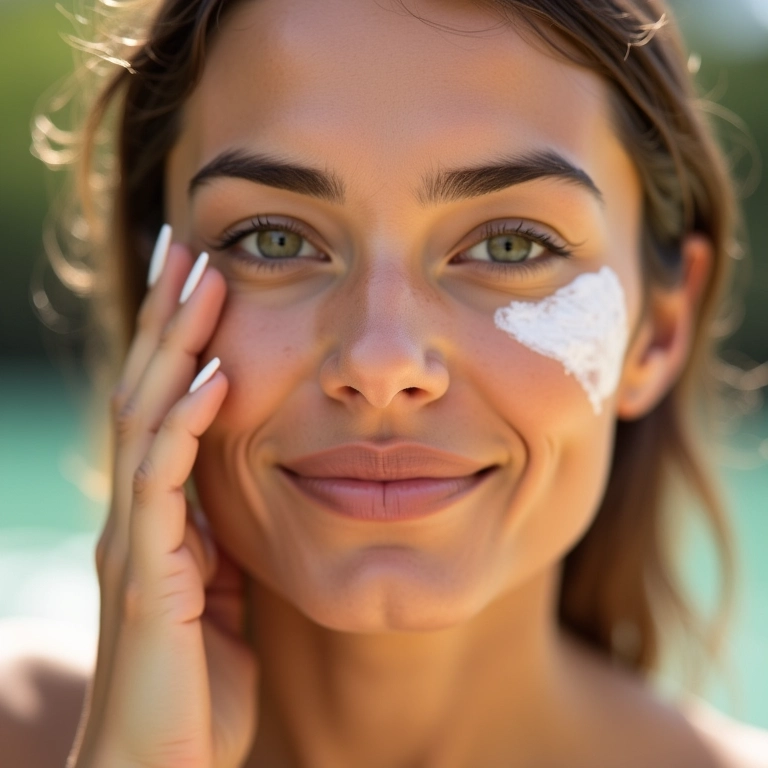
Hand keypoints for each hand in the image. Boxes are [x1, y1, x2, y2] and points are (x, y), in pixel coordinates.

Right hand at [68, 229, 257, 767]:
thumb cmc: (198, 686)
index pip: (167, 404)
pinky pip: (166, 481)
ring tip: (202, 278)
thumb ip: (225, 541)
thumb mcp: (222, 595)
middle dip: (170, 316)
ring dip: (177, 345)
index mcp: (163, 512)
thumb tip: (244, 499)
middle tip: (189, 243)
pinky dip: (188, 423)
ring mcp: (139, 536)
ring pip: (149, 416)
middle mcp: (139, 511)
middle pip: (149, 389)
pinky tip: (218, 376)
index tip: (205, 281)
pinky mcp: (148, 571)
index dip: (183, 341)